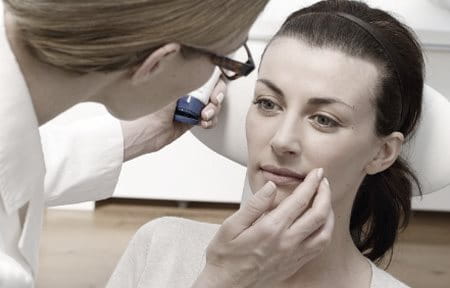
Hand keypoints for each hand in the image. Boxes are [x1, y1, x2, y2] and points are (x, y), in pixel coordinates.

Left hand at [120, 79, 225, 160]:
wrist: (146, 130)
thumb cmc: (151, 105)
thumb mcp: (170, 82)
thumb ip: (185, 70)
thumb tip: (197, 57)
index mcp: (180, 76)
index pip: (205, 72)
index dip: (214, 78)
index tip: (214, 84)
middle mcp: (186, 89)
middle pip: (213, 88)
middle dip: (217, 95)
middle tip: (213, 101)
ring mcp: (190, 105)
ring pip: (213, 104)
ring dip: (214, 110)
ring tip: (204, 115)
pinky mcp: (191, 120)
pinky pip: (209, 118)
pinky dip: (211, 120)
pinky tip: (203, 122)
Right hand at [192, 168, 334, 287]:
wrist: (226, 285)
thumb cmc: (225, 256)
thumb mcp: (231, 225)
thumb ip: (254, 204)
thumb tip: (271, 186)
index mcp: (270, 229)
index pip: (300, 200)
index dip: (311, 183)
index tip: (316, 172)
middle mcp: (286, 242)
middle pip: (319, 214)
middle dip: (325, 193)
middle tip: (323, 181)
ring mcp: (293, 255)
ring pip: (324, 232)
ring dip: (329, 213)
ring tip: (325, 200)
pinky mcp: (295, 264)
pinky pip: (319, 247)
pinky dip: (325, 231)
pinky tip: (321, 223)